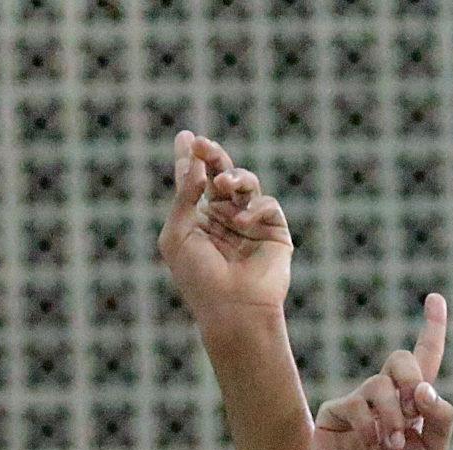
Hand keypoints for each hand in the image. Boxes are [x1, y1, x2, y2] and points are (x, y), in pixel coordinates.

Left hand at [159, 131, 291, 320]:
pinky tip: (241, 221)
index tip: (186, 136)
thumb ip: (184, 196)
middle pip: (221, 175)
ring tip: (222, 183)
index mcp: (198, 220)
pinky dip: (253, 208)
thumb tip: (195, 161)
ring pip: (245, 183)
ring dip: (233, 177)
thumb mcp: (178, 234)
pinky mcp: (274, 232)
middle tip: (204, 144)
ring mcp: (250, 224)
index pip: (195, 182)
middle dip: (213, 156)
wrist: (231, 310)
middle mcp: (224, 218)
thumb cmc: (197, 278)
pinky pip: (266, 205)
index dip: (191, 159)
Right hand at [308, 297, 452, 449]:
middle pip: (402, 359)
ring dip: (393, 419)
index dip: (432, 329)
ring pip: (382, 385)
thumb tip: (425, 388)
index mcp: (411, 404)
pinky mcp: (334, 412)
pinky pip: (357, 404)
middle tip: (412, 413)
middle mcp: (383, 397)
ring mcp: (357, 402)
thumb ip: (441, 418)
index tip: (436, 299)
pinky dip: (368, 430)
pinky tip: (365, 449)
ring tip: (389, 446)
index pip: (424, 359)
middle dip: (412, 381)